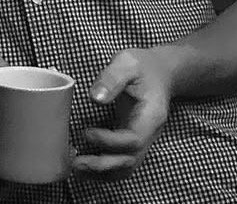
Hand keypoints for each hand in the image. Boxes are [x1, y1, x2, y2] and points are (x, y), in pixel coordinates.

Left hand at [74, 48, 173, 178]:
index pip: (133, 139)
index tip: (87, 132)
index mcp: (150, 117)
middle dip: (102, 165)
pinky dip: (105, 169)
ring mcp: (141, 139)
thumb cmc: (143, 66)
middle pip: (129, 160)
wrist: (161, 72)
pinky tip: (85, 165)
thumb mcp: (127, 62)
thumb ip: (111, 78)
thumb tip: (95, 98)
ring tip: (76, 168)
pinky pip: (121, 161)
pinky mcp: (131, 139)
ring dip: (102, 173)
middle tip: (76, 162)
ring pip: (126, 166)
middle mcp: (148, 134)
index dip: (109, 142)